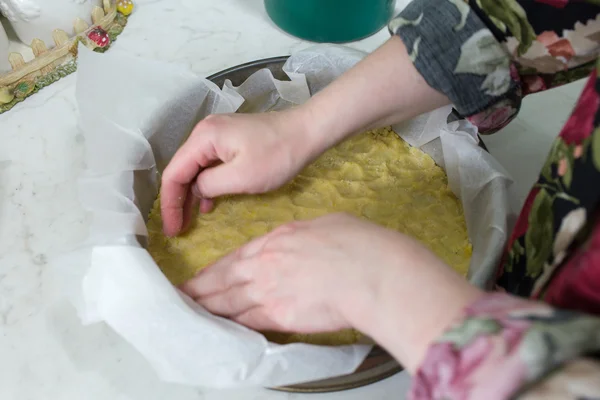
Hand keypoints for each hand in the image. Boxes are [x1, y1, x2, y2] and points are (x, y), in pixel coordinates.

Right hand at [160, 109, 321, 236]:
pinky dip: (206, 185)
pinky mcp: (230, 141)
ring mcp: (218, 135)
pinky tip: (208, 204)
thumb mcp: (242, 177)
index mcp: (203, 138)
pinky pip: (209, 165)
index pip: (174, 173)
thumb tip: (196, 190)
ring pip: (195, 169)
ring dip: (191, 195)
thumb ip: (210, 185)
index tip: (172, 229)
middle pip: (181, 170)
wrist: (308, 131)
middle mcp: (205, 132)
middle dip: (177, 201)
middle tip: (177, 230)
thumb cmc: (278, 155)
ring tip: (189, 221)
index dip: (169, 204)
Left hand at [180, 213, 481, 371]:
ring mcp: (269, 290)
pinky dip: (231, 325)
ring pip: (228, 302)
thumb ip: (305, 236)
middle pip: (223, 279)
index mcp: (277, 239)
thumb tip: (302, 242)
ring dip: (207, 309)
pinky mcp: (279, 316)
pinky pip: (248, 321)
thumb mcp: (328, 224)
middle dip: (199, 289)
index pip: (236, 256)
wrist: (371, 271)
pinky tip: (219, 328)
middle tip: (180, 297)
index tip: (202, 276)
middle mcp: (265, 264)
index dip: (215, 269)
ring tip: (189, 314)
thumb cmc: (359, 243)